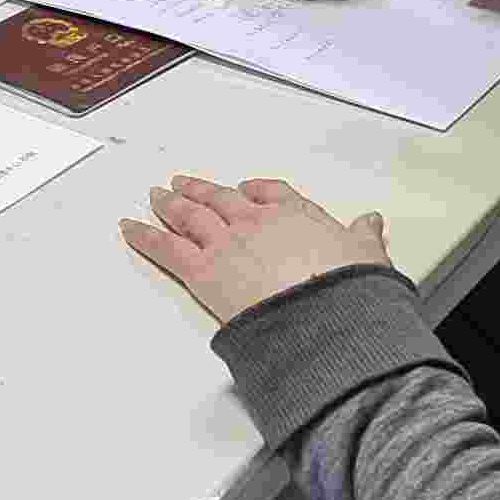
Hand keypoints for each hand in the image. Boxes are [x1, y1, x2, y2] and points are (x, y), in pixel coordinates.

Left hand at [120, 174, 391, 325]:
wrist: (323, 316)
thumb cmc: (346, 290)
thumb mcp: (369, 258)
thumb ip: (365, 239)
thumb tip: (371, 223)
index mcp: (296, 214)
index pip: (270, 193)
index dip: (255, 191)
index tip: (247, 190)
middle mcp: (256, 222)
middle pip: (222, 199)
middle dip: (201, 190)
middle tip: (183, 184)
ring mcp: (226, 242)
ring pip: (190, 215)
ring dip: (170, 203)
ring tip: (156, 196)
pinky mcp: (202, 269)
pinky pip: (165, 247)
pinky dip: (143, 235)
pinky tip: (129, 227)